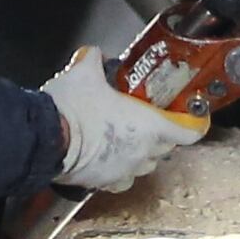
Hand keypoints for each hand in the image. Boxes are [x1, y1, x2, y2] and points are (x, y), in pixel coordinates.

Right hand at [44, 53, 210, 191]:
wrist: (45, 141)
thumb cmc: (72, 109)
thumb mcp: (84, 73)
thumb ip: (94, 60)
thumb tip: (93, 55)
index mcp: (149, 126)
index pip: (188, 132)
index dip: (194, 123)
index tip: (192, 117)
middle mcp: (142, 153)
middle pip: (166, 148)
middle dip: (161, 136)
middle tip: (148, 120)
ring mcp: (124, 172)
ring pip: (144, 166)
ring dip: (141, 154)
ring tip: (126, 140)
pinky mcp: (103, 184)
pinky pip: (121, 179)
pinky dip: (119, 170)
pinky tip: (107, 157)